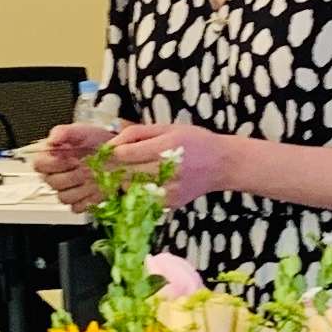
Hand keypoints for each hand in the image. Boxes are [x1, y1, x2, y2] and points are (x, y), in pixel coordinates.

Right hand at [33, 128, 112, 210]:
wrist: (113, 154)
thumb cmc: (92, 142)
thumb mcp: (79, 131)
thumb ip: (63, 132)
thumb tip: (52, 139)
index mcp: (49, 158)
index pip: (39, 165)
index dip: (55, 163)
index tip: (70, 157)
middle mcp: (54, 176)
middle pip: (53, 183)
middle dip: (73, 174)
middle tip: (87, 166)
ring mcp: (66, 190)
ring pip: (64, 197)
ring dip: (81, 188)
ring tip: (94, 176)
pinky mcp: (79, 202)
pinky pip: (77, 208)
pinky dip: (88, 199)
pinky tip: (96, 187)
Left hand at [102, 121, 233, 207]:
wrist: (222, 164)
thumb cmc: (194, 141)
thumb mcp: (168, 127)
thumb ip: (137, 132)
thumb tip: (111, 143)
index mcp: (166, 147)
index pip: (125, 154)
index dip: (111, 153)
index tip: (108, 151)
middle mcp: (167, 170)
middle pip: (124, 172)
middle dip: (112, 167)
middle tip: (109, 163)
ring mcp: (168, 190)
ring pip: (130, 188)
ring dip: (123, 180)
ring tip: (127, 171)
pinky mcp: (170, 203)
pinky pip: (142, 199)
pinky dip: (136, 192)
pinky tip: (142, 182)